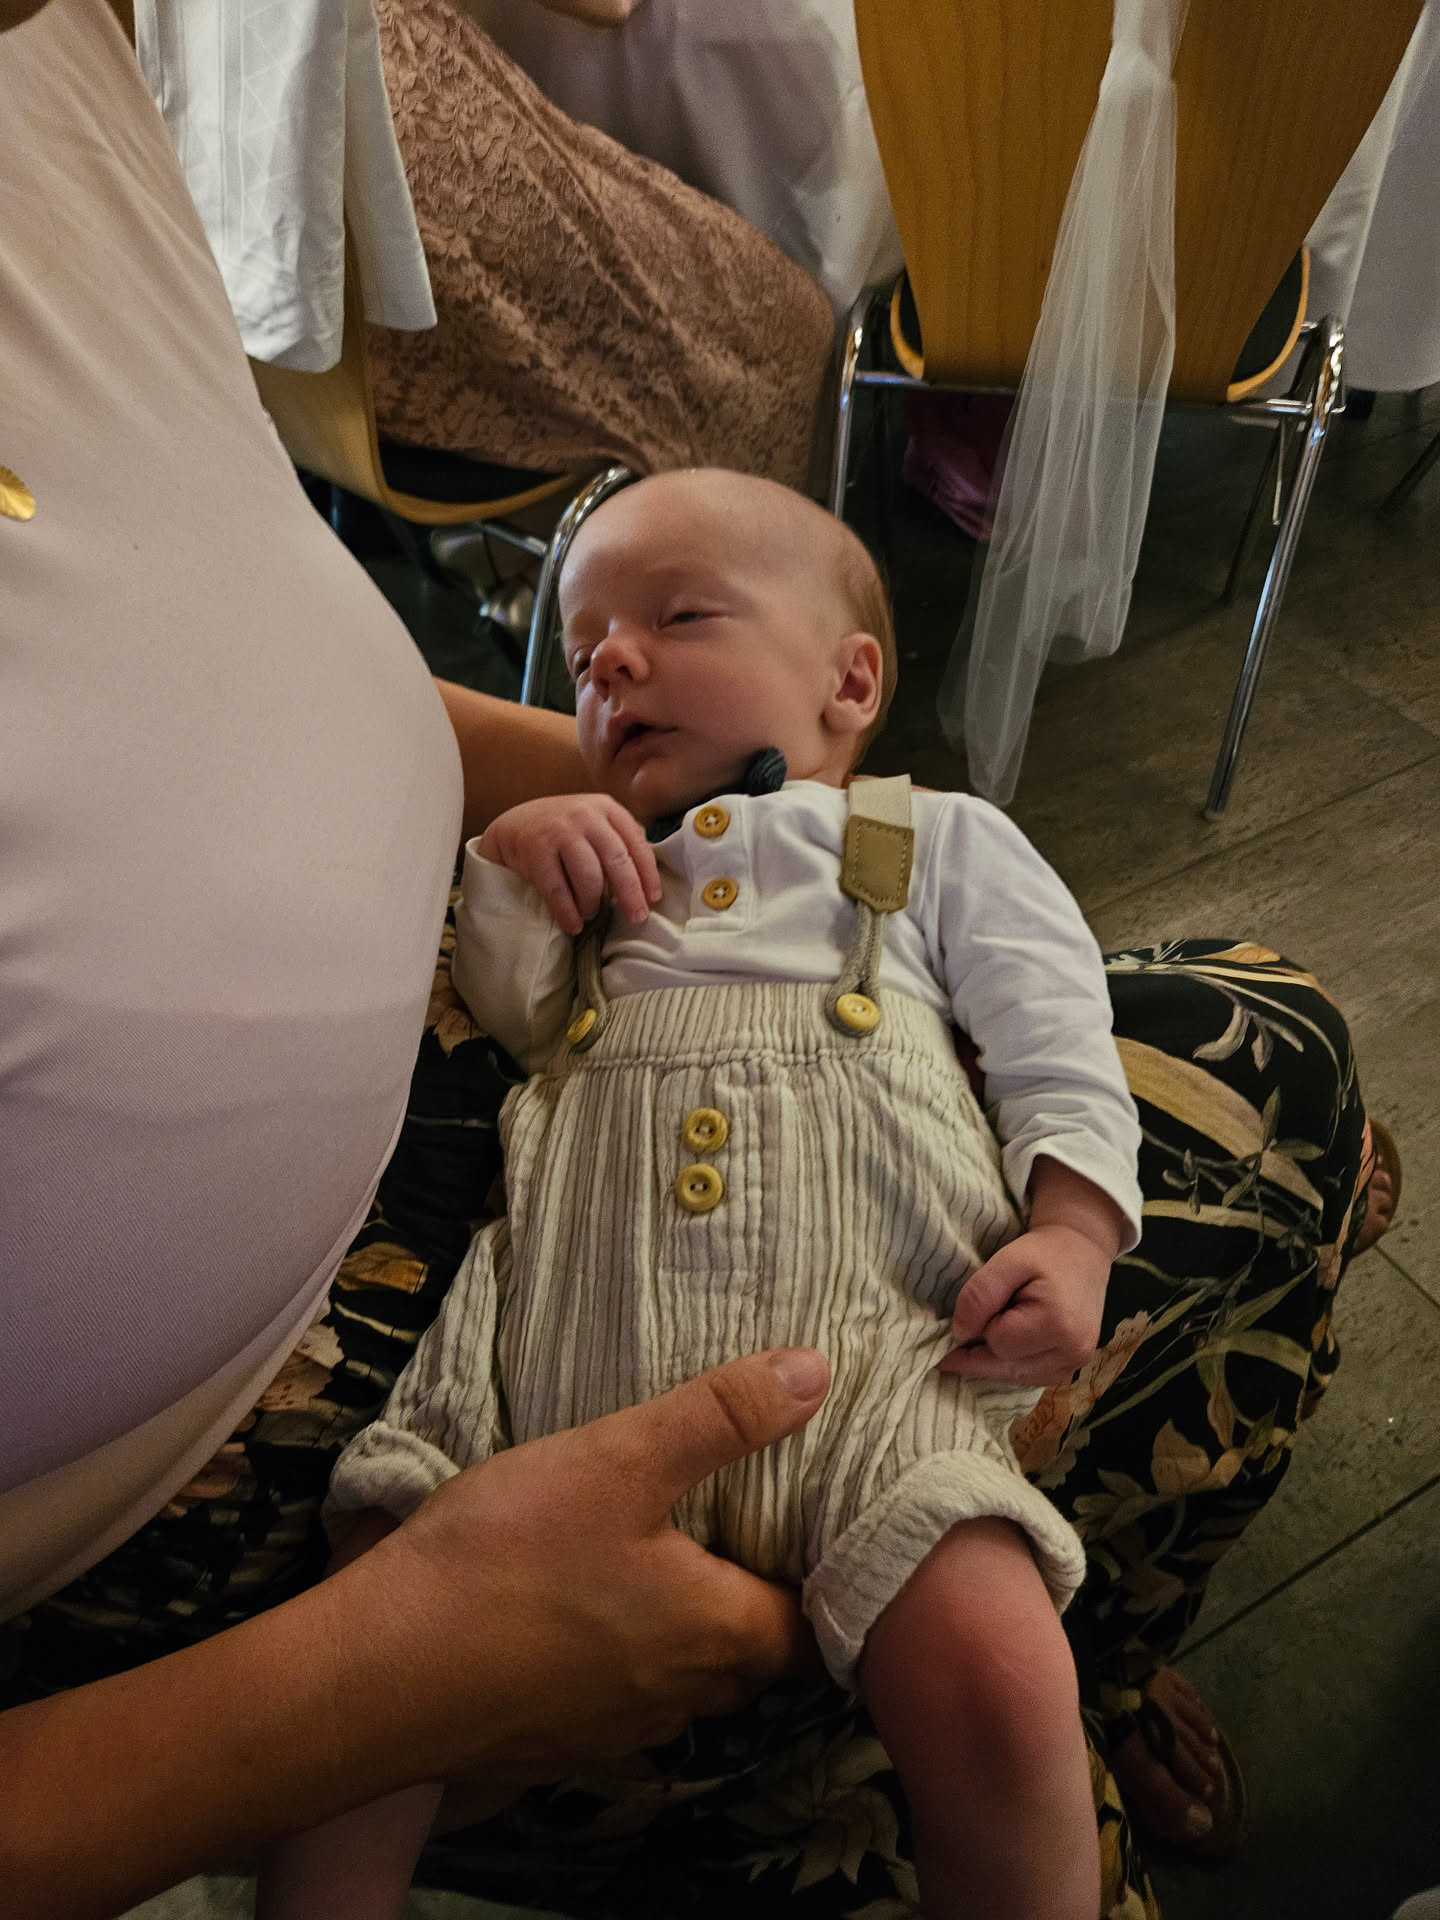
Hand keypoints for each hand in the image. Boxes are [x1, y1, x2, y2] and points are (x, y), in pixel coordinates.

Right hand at [333, 1348, 830, 1787]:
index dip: (820, 1576)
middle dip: (755, 1601)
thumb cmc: (505, 1560)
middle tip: (743, 1528)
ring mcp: (612, 1732)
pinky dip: (614, 1659)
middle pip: (750, 1658)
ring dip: (682, 1632)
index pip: (811, 1624)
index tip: (809, 1525)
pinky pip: (612, 1702)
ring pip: (681, 1682)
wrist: (373, 1678)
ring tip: (664, 1560)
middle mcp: (679, 1698)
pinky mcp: (550, 1744)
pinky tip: (577, 1609)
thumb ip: (721, 1417)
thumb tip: (816, 1374)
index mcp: (716, 1633)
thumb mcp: (618, 1459)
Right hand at [478, 793, 661, 932]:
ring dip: (593, 902)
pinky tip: (573, 924)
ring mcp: (559, 831)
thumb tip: (649, 883)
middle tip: (637, 918)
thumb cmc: (563, 832)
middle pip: (617, 860)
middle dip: (630, 893)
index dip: (648, 874)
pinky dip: (567, 912)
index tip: (653, 899)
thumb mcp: (594, 825)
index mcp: (607, 808)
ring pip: (589, 876)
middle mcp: (585, 815)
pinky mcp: (535, 850)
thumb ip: (619, 843)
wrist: (513, 825)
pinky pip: (557, 889)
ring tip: (591, 913)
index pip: (636, 843)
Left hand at [940, 1225, 1108, 1385]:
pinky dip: (1013, 1364)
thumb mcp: (1007, 1261)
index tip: (993, 1301)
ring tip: (999, 1326)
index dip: (985, 1323)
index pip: (999, 1342)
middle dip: (987, 1346)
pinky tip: (1011, 1342)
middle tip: (981, 1319)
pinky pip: (1030, 1378)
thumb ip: (979, 1296)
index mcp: (1058, 1324)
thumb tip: (960, 1334)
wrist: (1081, 1252)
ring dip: (997, 1358)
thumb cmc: (1044, 1254)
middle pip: (1005, 1367)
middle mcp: (1074, 1352)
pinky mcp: (1073, 1368)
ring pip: (1015, 1377)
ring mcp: (1077, 1364)